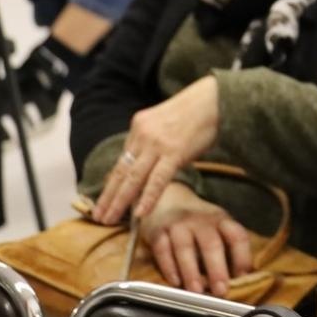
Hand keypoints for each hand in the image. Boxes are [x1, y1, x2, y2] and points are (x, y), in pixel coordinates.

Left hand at [94, 76, 220, 223]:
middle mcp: (142, 134)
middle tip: (98, 216)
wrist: (217, 97)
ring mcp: (157, 144)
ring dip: (119, 201)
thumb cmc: (199, 109)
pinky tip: (140, 212)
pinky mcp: (174, 152)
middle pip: (121, 171)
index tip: (105, 199)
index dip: (112, 182)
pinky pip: (157, 180)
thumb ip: (155, 140)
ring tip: (109, 219)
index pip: (122, 160)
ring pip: (133, 178)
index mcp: (139, 126)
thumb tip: (151, 164)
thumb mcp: (167, 121)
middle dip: (108, 196)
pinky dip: (148, 197)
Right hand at [142, 182, 253, 297]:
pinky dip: (168, 267)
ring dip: (191, 271)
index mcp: (222, 220)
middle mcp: (201, 220)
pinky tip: (175, 281)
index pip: (237, 236)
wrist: (167, 199)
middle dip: (217, 268)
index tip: (243, 278)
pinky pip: (162, 250)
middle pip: (211, 243)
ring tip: (196, 291)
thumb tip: (240, 279)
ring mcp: (178, 225)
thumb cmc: (197, 222)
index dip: (242, 257)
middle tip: (220, 290)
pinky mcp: (157, 232)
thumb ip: (227, 248)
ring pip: (185, 248)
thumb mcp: (217, 227)